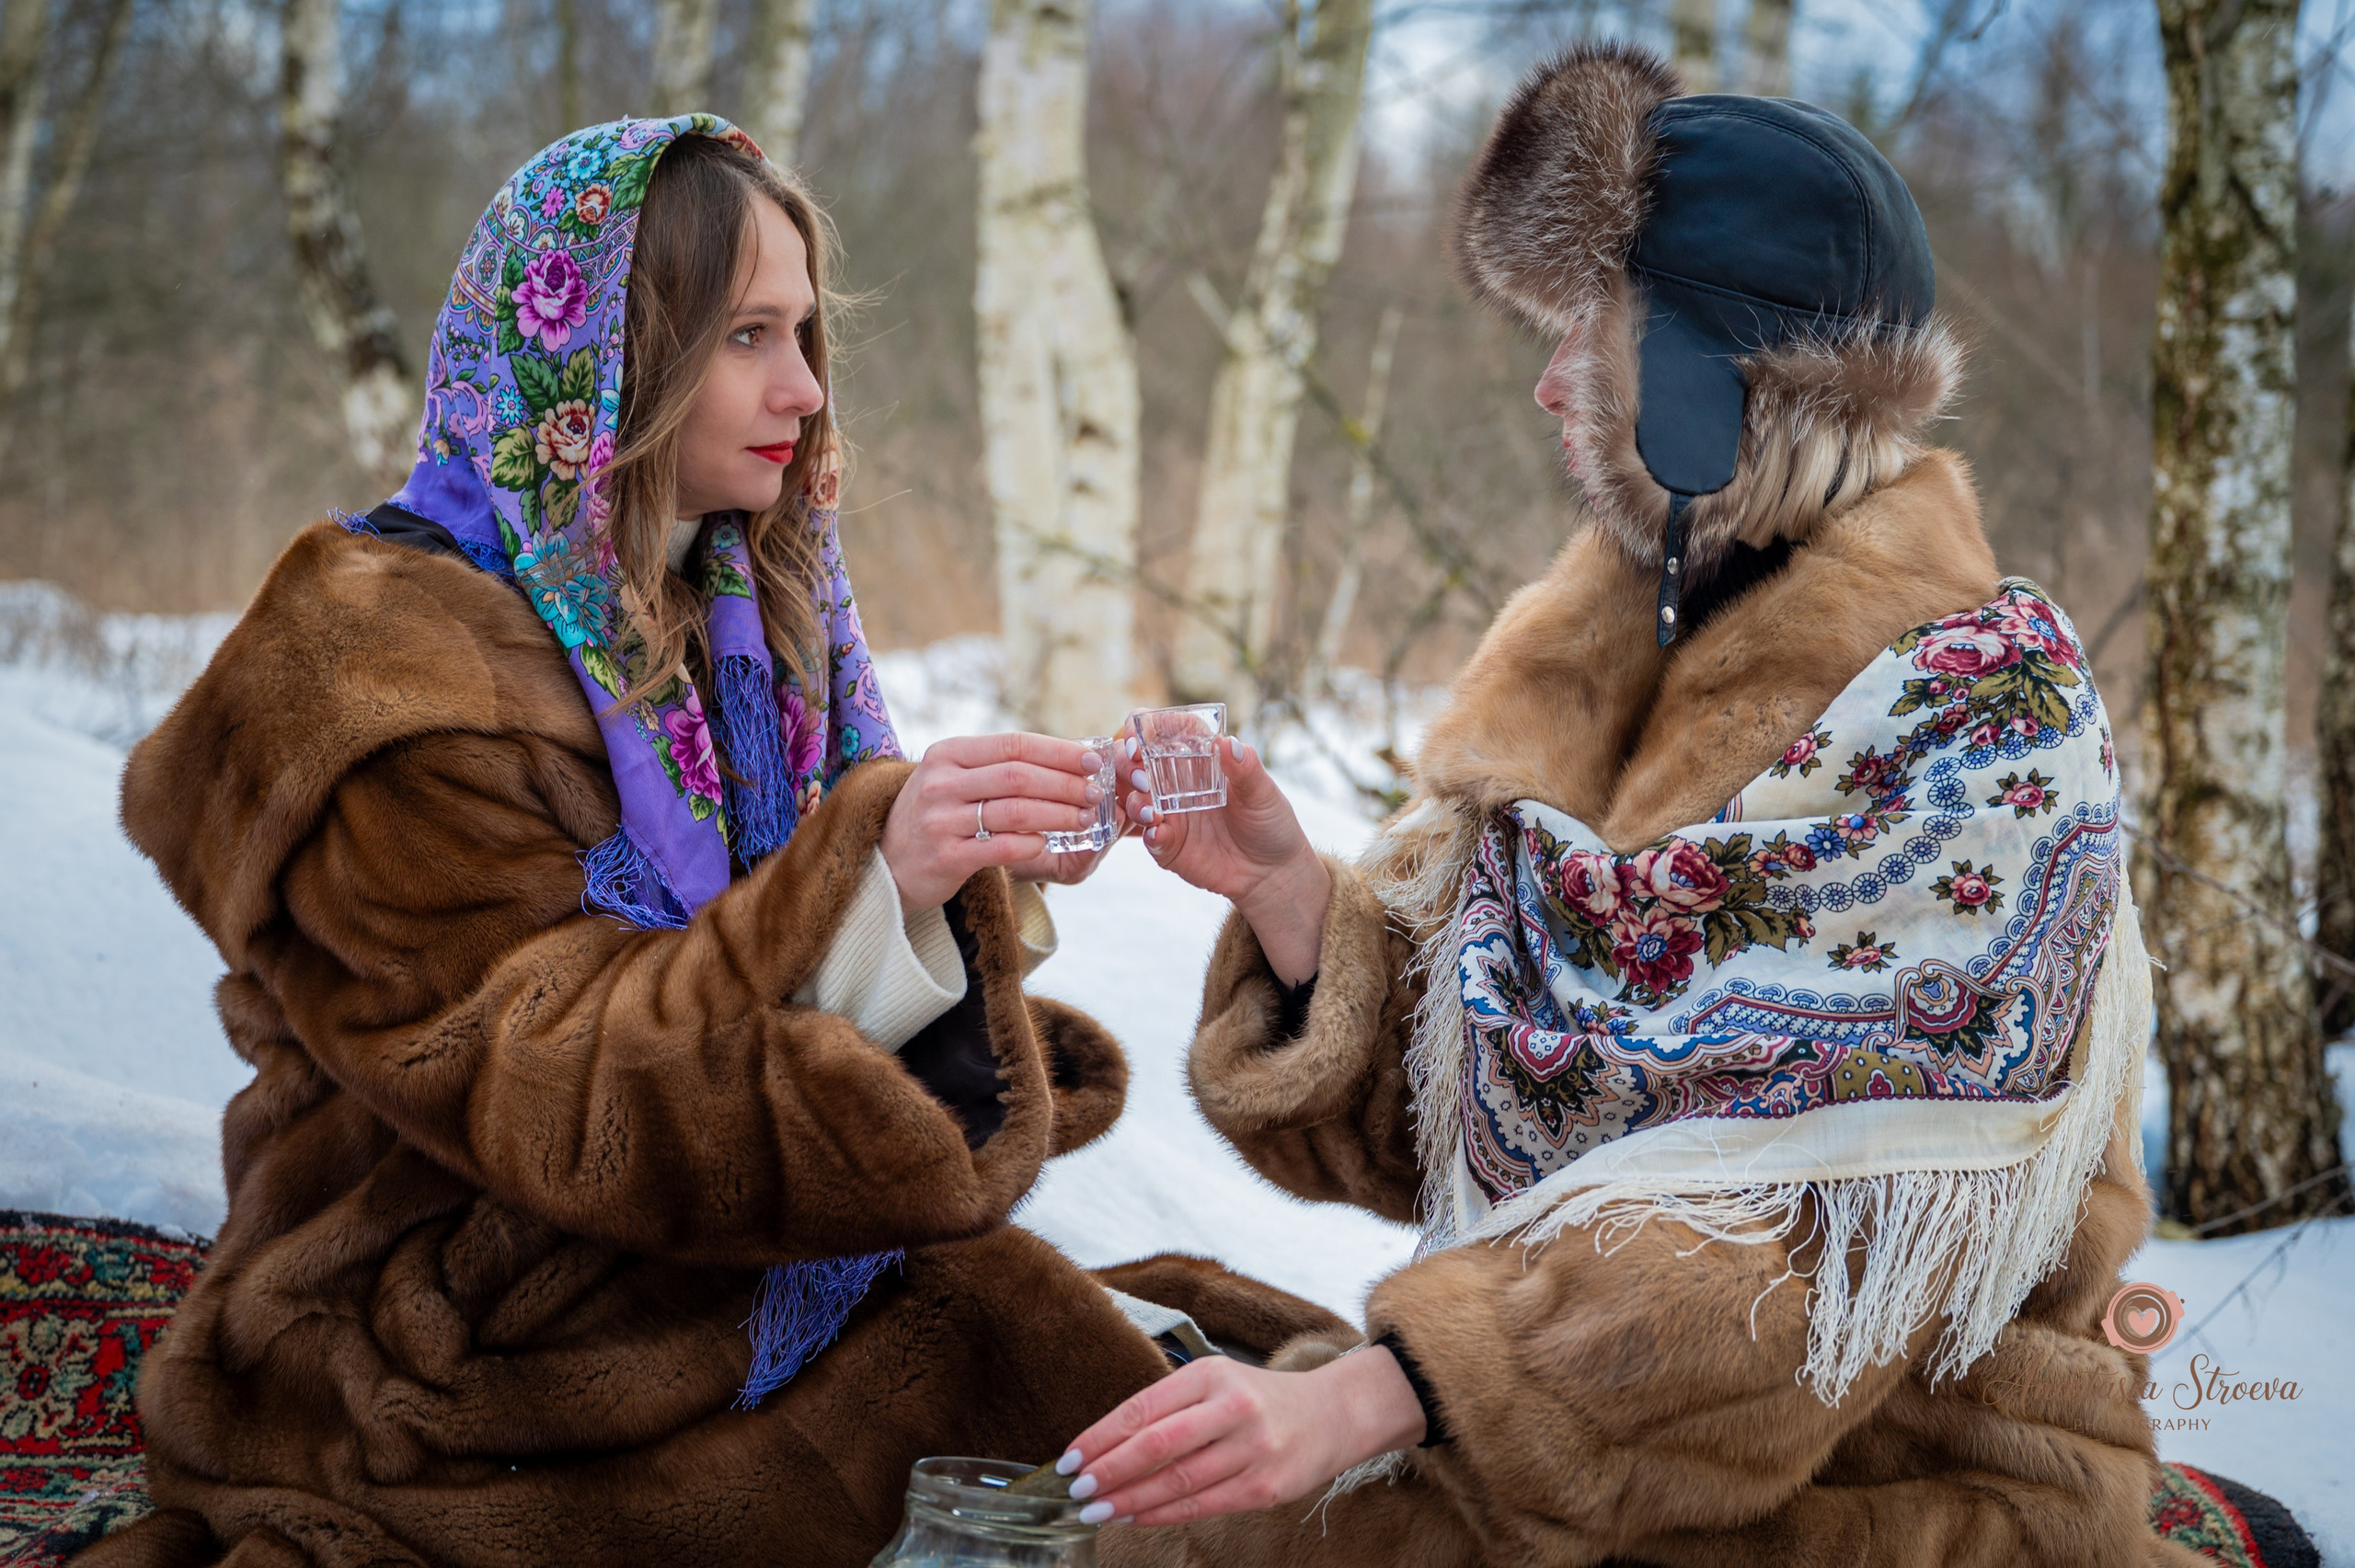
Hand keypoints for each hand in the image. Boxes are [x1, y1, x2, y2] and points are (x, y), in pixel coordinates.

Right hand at [880, 734, 1103, 912]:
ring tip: (1084, 819)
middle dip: (1065, 784)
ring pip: (1015, 811)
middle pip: (1018, 776)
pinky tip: (1048, 842)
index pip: (1013, 744)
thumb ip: (1000, 766)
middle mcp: (941, 783)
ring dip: (1059, 814)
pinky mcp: (946, 857)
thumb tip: (1070, 756)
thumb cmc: (936, 815)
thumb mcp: (955, 778)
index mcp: (948, 754)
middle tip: (1096, 793)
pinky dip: (1032, 843)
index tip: (1092, 760)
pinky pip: (1001, 848)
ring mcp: (940, 820)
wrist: (886, 862)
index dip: (1058, 751)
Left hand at [1053, 1347, 1425, 1526]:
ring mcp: (1252, 1448)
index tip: (1070, 1457)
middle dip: (1109, 1471)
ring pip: (1177, 1481)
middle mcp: (1233, 1407)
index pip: (1143, 1407)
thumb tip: (1104, 1446)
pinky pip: (1203, 1505)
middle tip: (1077, 1489)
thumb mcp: (1215, 1382)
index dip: (1101, 1436)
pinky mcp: (1265, 1486)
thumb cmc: (1259, 1399)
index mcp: (1211, 1374)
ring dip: (1130, 1499)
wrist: (1332, 1414)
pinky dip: (1163, 1513)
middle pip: (1157, 1444)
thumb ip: (1168, 1408)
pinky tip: (1136, 1516)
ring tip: (1098, 1510)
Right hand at [1121, 732, 1328, 984]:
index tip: (1136, 734)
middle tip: (1139, 774)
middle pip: (1137, 762)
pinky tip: (1159, 834)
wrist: (1272, 872)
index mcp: (1199, 759)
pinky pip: (1149, 837)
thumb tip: (1228, 742)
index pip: (1165, 731)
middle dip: (1127, 763)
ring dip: (1135, 801)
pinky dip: (1150, 835)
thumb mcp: (1264, 794)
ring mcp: (1169, 815)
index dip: (1146, 726)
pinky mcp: (1168, 846)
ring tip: (1150, 811)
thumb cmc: (1271, 823)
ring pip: (1135, 800)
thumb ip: (1246, 769)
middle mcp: (1176, 783)